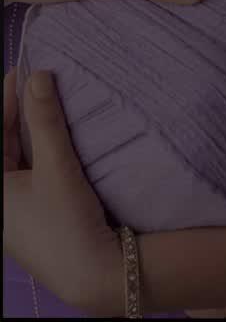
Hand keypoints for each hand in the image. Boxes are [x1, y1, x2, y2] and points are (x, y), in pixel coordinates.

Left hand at [3, 68, 122, 314]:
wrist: (95, 275)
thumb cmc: (66, 224)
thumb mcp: (56, 166)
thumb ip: (46, 120)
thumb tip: (39, 76)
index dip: (8, 101)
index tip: (22, 72)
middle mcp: (0, 203)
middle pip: (5, 146)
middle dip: (20, 113)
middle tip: (39, 82)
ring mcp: (16, 212)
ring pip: (19, 158)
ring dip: (33, 131)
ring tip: (49, 102)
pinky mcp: (36, 216)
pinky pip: (32, 172)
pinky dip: (42, 150)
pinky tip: (58, 135)